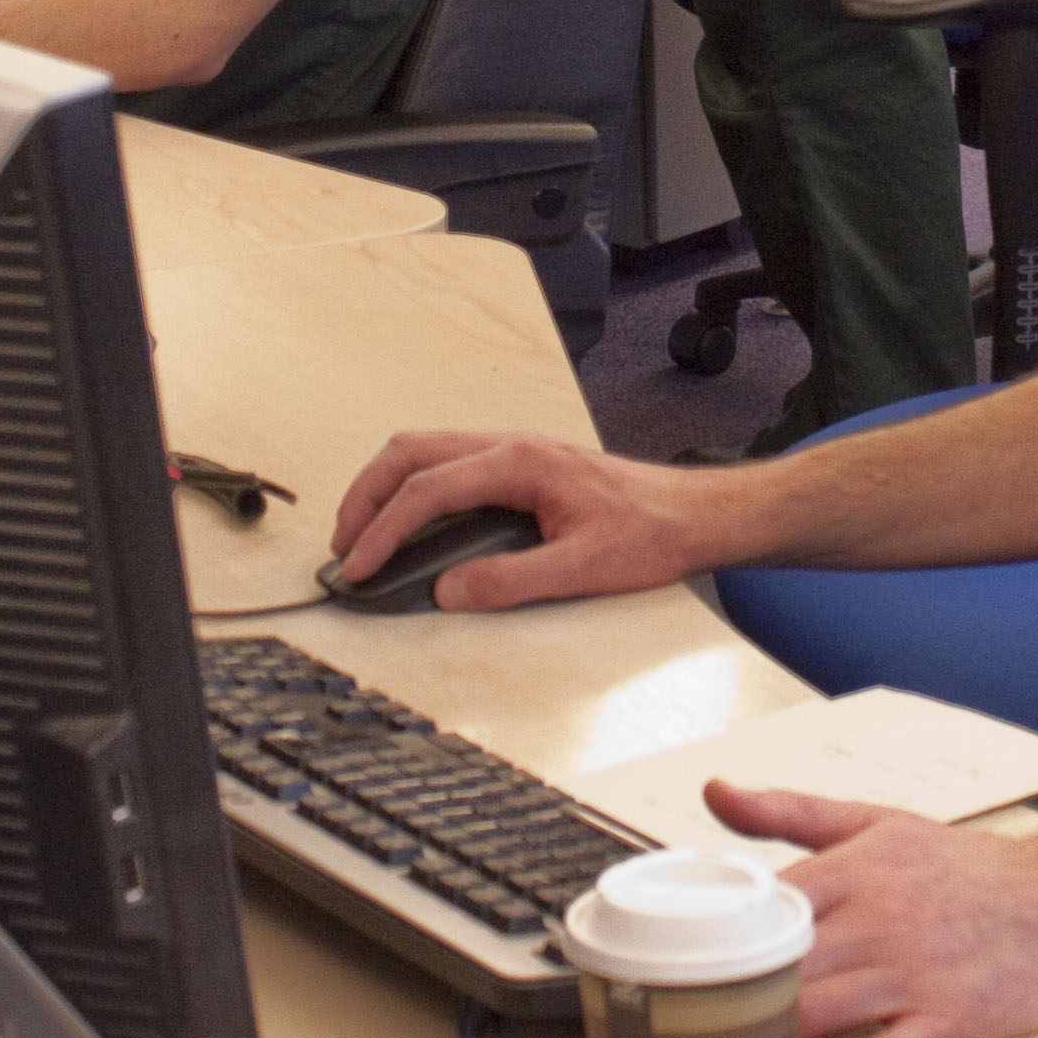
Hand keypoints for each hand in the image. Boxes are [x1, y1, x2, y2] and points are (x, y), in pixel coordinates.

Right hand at [325, 431, 732, 608]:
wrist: (693, 514)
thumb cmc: (651, 532)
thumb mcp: (583, 569)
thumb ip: (512, 581)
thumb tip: (447, 591)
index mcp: (521, 462)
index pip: (428, 489)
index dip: (383, 530)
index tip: (359, 566)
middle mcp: (510, 445)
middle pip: (410, 453)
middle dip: (365, 496)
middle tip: (344, 547)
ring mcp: (513, 451)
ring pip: (424, 452)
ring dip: (385, 488)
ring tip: (364, 535)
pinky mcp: (518, 467)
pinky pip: (447, 465)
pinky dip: (413, 489)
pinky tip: (411, 524)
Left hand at [707, 783, 1037, 1037]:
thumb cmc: (976, 869)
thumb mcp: (883, 822)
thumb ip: (793, 812)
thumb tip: (716, 794)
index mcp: (860, 868)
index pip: (761, 904)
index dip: (712, 936)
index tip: (674, 962)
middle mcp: (883, 920)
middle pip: (777, 964)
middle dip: (725, 996)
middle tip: (677, 1023)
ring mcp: (914, 976)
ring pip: (813, 1014)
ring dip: (762, 1037)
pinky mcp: (947, 1027)